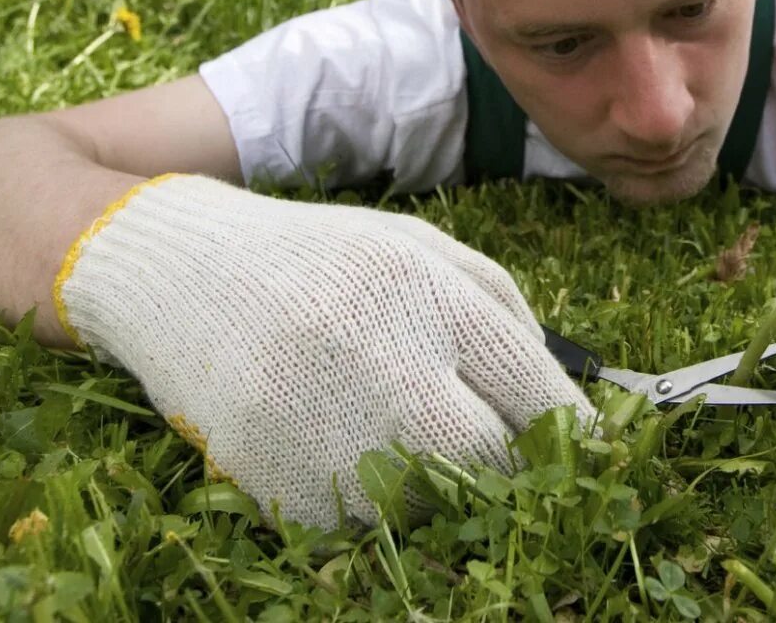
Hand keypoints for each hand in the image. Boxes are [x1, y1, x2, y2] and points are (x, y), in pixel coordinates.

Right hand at [56, 175, 593, 528]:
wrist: (182, 274)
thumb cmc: (322, 261)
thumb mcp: (420, 249)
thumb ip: (503, 312)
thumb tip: (572, 401)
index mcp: (426, 298)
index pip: (536, 395)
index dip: (576, 434)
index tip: (593, 454)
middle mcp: (382, 367)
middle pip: (493, 465)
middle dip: (509, 465)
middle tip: (498, 449)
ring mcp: (326, 433)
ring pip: (429, 504)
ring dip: (435, 482)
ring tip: (394, 423)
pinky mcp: (281, 488)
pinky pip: (362, 526)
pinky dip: (368, 500)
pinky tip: (338, 439)